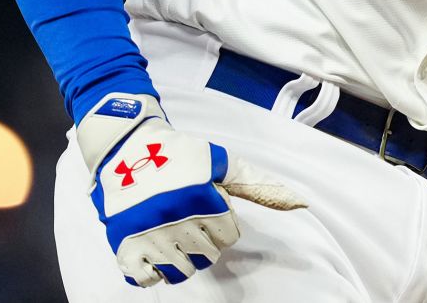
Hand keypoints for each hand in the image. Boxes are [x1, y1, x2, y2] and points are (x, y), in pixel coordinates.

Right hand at [76, 93, 305, 287]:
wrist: (126, 148)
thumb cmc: (179, 155)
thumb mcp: (221, 163)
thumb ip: (259, 185)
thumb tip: (302, 203)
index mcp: (202, 200)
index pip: (229, 236)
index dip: (221, 222)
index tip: (206, 207)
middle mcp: (177, 221)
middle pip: (208, 256)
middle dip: (203, 239)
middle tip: (189, 220)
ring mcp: (149, 236)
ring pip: (182, 271)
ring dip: (182, 258)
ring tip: (174, 235)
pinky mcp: (124, 246)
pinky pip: (147, 279)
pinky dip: (153, 271)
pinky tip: (155, 251)